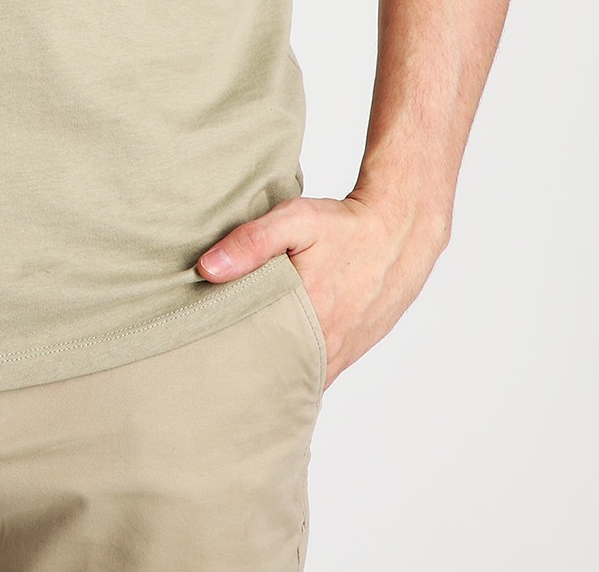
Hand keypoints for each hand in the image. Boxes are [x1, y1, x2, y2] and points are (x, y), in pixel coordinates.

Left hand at [195, 194, 448, 389]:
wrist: (399, 233)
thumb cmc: (344, 226)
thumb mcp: (296, 220)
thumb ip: (251, 242)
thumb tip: (207, 269)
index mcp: (309, 320)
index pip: (258, 363)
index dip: (228, 366)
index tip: (199, 363)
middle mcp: (328, 347)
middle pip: (275, 379)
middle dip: (244, 378)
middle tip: (208, 373)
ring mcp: (342, 354)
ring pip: (297, 379)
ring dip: (270, 376)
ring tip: (233, 370)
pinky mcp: (351, 350)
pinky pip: (316, 371)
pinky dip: (294, 369)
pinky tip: (270, 359)